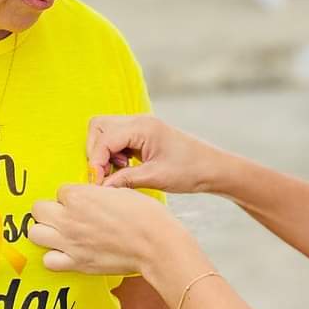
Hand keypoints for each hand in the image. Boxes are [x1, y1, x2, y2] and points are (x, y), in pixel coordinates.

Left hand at [29, 184, 189, 276]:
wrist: (155, 244)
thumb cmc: (144, 216)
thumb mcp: (120, 191)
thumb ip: (96, 193)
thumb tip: (89, 196)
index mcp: (79, 196)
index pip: (61, 190)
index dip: (72, 195)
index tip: (83, 200)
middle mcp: (69, 219)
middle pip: (38, 209)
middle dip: (51, 209)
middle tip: (65, 213)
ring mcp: (70, 243)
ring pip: (35, 233)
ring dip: (46, 230)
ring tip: (60, 231)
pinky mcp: (76, 263)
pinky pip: (48, 260)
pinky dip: (54, 256)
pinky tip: (66, 251)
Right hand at [87, 115, 222, 192]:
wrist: (213, 168)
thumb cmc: (190, 170)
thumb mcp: (156, 178)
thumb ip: (125, 180)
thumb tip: (100, 188)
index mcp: (143, 127)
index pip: (104, 139)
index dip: (96, 162)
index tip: (98, 184)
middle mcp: (138, 121)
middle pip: (98, 126)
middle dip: (95, 152)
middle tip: (105, 175)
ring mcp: (139, 126)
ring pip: (104, 131)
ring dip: (103, 152)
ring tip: (117, 171)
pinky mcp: (141, 135)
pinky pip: (115, 138)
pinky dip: (112, 153)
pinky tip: (124, 168)